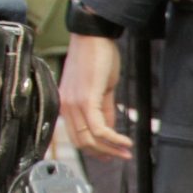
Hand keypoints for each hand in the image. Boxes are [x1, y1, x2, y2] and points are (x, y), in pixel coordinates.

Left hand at [60, 32, 130, 158]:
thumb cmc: (96, 56)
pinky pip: (99, 128)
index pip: (77, 136)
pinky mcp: (86, 100)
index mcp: (67, 104)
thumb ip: (103, 109)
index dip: (94, 150)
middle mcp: (66, 106)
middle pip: (82, 142)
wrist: (93, 35)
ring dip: (110, 149)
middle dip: (103, 154)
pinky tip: (124, 141)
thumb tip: (110, 127)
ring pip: (90, 139)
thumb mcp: (100, 88)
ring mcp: (74, 104)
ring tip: (125, 151)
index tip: (110, 154)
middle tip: (120, 157)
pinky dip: (113, 139)